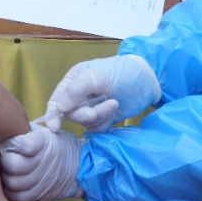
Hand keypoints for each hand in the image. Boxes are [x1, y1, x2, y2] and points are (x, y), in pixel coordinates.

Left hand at [0, 124, 80, 200]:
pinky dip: (9, 189)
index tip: (7, 142)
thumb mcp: (47, 131)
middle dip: (3, 159)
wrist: (79, 167)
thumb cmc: (57, 145)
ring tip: (4, 169)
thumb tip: (11, 124)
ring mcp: (39, 180)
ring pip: (11, 181)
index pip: (19, 144)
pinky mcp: (37, 194)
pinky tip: (9, 181)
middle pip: (12, 164)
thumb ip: (29, 129)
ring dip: (3, 175)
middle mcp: (40, 162)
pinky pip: (16, 195)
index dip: (9, 143)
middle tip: (2, 156)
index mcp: (42, 142)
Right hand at [44, 54, 161, 131]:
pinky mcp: (104, 117)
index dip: (53, 113)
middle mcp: (80, 95)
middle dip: (84, 114)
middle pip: (71, 114)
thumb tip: (59, 107)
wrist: (148, 81)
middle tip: (94, 112)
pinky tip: (115, 112)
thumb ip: (76, 90)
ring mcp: (92, 107)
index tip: (55, 127)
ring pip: (85, 122)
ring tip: (114, 104)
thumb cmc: (122, 72)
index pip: (57, 99)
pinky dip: (104, 124)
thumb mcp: (97, 76)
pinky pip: (96, 128)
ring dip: (99, 116)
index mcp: (74, 80)